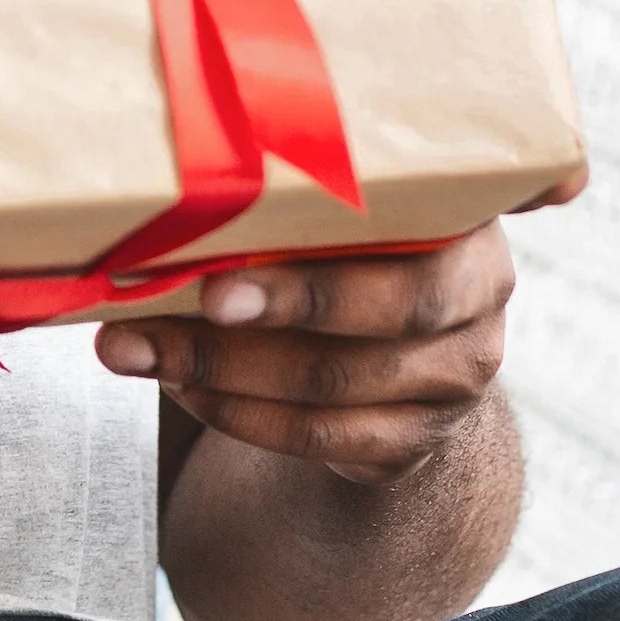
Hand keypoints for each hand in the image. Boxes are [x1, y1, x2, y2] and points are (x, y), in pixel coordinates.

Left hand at [97, 228, 518, 485]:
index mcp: (467, 221)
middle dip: (273, 313)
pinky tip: (183, 387)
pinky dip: (239, 414)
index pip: (412, 241)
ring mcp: (452, 384)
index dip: (319, 268)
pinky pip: (321, 438)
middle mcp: (478, 304)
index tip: (220, 280)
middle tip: (182, 308)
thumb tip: (177, 178)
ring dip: (222, 372)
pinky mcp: (413, 442)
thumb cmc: (352, 244)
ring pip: (334, 387)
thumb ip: (304, 188)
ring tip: (141, 350)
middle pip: (382, 315)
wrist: (404, 346)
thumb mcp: (354, 202)